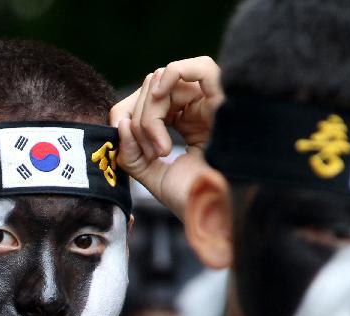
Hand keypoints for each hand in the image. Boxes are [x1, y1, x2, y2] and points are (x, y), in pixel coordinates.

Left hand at [110, 57, 222, 220]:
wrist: (220, 214)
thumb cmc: (196, 199)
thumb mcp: (154, 176)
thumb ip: (131, 154)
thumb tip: (120, 124)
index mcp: (188, 125)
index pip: (148, 104)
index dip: (130, 122)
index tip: (140, 154)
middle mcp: (201, 109)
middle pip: (152, 90)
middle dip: (140, 121)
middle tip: (153, 154)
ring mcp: (214, 101)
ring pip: (166, 81)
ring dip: (151, 113)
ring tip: (161, 147)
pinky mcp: (229, 97)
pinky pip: (201, 67)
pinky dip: (172, 75)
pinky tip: (161, 99)